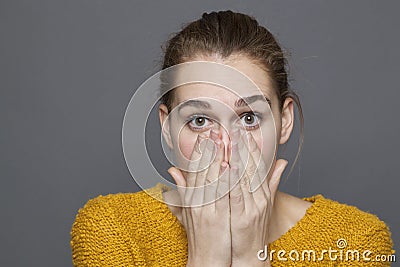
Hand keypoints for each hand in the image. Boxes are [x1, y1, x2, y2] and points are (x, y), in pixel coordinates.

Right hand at [168, 129, 231, 266]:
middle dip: (208, 149)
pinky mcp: (216, 217)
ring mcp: (206, 208)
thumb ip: (181, 188)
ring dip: (217, 158)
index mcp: (191, 197)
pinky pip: (221, 195)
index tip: (204, 136)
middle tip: (215, 130)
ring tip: (222, 140)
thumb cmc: (199, 235)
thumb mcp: (186, 210)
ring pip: (211, 178)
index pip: (193, 170)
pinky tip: (230, 166)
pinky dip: (224, 180)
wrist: (205, 260)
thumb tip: (171, 169)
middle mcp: (196, 200)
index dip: (199, 152)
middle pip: (202, 170)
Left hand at [229, 129, 287, 265]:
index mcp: (263, 192)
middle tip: (236, 128)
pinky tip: (229, 166)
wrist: (249, 253)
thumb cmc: (253, 226)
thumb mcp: (265, 202)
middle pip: (252, 168)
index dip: (251, 147)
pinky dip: (234, 181)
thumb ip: (271, 181)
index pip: (258, 165)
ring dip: (237, 157)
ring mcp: (252, 206)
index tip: (243, 131)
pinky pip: (237, 196)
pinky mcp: (242, 217)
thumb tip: (282, 161)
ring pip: (245, 178)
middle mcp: (260, 197)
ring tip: (231, 140)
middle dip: (244, 146)